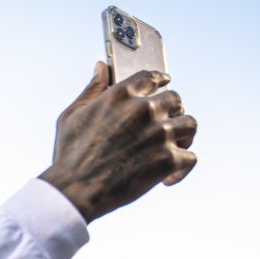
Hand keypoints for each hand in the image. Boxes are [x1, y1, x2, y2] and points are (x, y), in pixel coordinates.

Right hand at [39, 61, 197, 224]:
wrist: (75, 191)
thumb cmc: (69, 156)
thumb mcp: (72, 115)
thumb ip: (92, 89)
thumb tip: (101, 67)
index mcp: (120, 95)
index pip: (151, 77)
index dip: (160, 80)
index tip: (165, 83)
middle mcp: (143, 110)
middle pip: (175, 99)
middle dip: (172, 111)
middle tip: (166, 125)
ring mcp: (158, 134)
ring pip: (189, 125)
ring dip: (184, 136)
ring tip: (175, 147)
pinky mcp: (167, 160)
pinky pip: (190, 158)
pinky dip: (182, 169)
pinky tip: (168, 179)